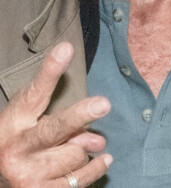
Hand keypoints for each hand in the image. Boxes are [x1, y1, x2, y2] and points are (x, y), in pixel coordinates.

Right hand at [0, 42, 112, 186]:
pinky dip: (94, 168)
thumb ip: (63, 117)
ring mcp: (27, 177)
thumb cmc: (21, 139)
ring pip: (75, 153)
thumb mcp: (30, 118)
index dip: (51, 70)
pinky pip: (79, 180)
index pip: (35, 92)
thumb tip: (97, 137)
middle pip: (56, 128)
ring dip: (81, 149)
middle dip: (79, 116)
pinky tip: (103, 159)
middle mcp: (16, 151)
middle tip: (103, 104)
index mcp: (13, 122)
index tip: (66, 49)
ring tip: (69, 148)